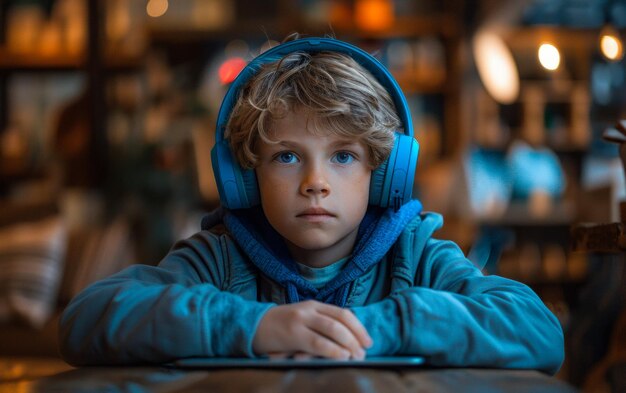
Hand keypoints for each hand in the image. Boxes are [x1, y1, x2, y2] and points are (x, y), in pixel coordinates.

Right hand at [252, 300, 371, 359]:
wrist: (252, 325)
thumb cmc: (281, 327)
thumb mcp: (302, 320)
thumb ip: (320, 325)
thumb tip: (347, 341)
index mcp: (314, 305)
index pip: (343, 313)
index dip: (359, 327)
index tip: (368, 342)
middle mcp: (309, 310)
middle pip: (341, 320)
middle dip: (356, 336)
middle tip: (364, 352)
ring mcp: (301, 320)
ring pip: (332, 329)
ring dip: (348, 343)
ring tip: (356, 356)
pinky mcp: (293, 334)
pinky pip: (318, 343)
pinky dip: (333, 350)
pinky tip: (341, 357)